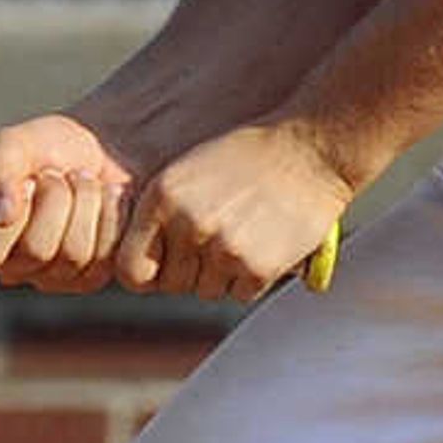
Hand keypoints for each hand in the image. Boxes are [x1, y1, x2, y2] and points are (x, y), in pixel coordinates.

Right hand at [0, 113, 138, 291]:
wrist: (104, 150)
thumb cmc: (49, 148)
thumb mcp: (15, 144)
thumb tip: (1, 215)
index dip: (14, 213)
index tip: (29, 181)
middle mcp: (11, 266)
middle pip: (36, 250)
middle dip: (56, 198)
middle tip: (59, 175)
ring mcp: (51, 277)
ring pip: (74, 253)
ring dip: (86, 201)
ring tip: (83, 181)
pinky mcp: (90, 278)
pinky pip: (106, 255)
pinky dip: (111, 214)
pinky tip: (106, 197)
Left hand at [112, 119, 354, 302]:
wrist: (312, 147)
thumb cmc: (250, 156)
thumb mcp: (188, 171)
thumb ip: (161, 214)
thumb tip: (141, 271)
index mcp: (162, 197)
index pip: (130, 270)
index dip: (148, 271)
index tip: (166, 262)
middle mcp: (188, 224)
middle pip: (173, 285)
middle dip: (192, 271)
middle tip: (220, 238)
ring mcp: (223, 248)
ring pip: (208, 292)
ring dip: (225, 274)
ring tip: (246, 232)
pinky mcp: (258, 267)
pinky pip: (241, 294)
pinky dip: (254, 277)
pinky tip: (266, 240)